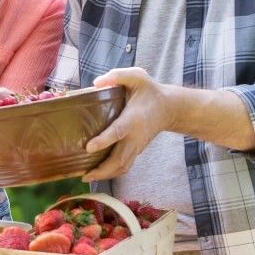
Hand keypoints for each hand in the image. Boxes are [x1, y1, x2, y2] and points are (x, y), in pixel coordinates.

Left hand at [81, 67, 176, 182]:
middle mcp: (136, 136)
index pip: (118, 132)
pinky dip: (112, 173)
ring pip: (123, 167)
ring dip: (105, 175)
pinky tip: (98, 174)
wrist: (170, 108)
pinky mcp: (136, 150)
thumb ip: (117, 76)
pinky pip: (125, 166)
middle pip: (120, 159)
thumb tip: (96, 82)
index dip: (104, 140)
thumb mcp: (137, 76)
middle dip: (102, 170)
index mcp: (133, 118)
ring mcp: (137, 146)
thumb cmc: (149, 90)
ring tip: (87, 178)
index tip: (89, 148)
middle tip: (84, 176)